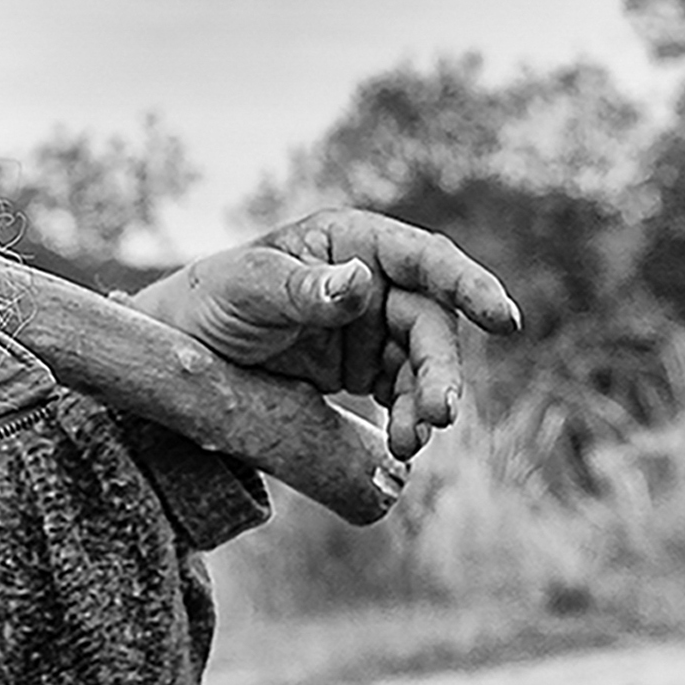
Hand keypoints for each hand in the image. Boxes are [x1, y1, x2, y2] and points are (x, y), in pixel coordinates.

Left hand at [125, 208, 522, 459]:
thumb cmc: (210, 299)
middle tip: (442, 413)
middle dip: (441, 369)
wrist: (181, 351)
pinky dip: (406, 416)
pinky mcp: (362, 367)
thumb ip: (302, 287)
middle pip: (429, 322)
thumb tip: (360, 281)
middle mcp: (373, 280)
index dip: (468, 284)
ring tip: (411, 439)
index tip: (504, 319)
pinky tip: (401, 444)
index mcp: (352, 241)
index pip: (424, 258)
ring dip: (425, 401)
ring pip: (421, 363)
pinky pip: (400, 391)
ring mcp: (370, 325)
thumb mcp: (246, 288)